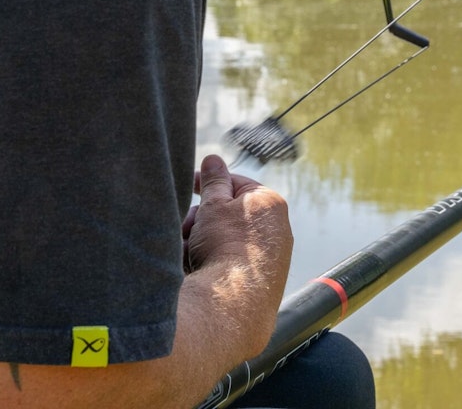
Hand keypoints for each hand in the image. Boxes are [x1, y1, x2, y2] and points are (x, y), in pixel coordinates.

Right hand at [184, 155, 292, 307]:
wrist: (232, 301)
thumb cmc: (225, 245)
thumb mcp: (214, 204)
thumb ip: (214, 181)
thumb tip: (214, 160)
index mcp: (270, 203)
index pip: (236, 183)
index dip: (209, 183)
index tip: (190, 186)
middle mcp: (276, 231)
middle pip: (228, 215)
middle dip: (201, 220)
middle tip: (186, 228)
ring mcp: (269, 259)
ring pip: (224, 241)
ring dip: (200, 243)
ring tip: (185, 252)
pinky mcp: (259, 283)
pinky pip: (228, 264)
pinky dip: (209, 263)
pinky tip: (192, 270)